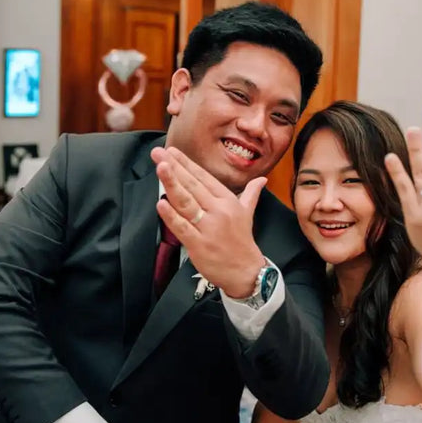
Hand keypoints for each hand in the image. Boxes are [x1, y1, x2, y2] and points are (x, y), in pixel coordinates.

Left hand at [152, 146, 266, 297]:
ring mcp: (208, 228)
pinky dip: (171, 216)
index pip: (204, 178)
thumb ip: (251, 194)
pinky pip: (182, 227)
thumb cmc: (242, 241)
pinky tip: (160, 203)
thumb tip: (262, 180)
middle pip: (193, 185)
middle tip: (159, 153)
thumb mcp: (247, 213)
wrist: (245, 271)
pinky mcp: (198, 245)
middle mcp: (219, 211)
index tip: (171, 151)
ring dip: (172, 184)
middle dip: (174, 167)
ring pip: (187, 202)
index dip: (187, 164)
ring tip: (160, 168)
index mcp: (228, 201)